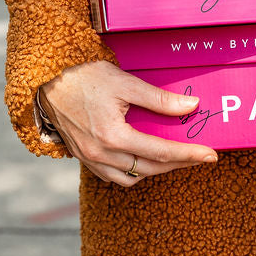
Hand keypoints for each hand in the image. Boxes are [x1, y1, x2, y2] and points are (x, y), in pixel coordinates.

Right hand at [38, 60, 218, 185]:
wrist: (45, 81)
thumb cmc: (83, 76)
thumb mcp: (124, 82)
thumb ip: (159, 99)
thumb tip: (191, 107)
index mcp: (113, 136)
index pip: (161, 152)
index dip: (189, 155)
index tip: (211, 155)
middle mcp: (101, 154)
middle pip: (150, 169)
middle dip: (178, 164)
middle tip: (199, 157)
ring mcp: (90, 160)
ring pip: (131, 178)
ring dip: (154, 171)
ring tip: (172, 157)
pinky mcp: (83, 158)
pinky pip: (113, 176)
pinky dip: (132, 172)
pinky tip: (142, 159)